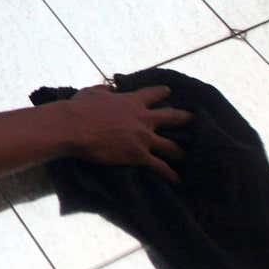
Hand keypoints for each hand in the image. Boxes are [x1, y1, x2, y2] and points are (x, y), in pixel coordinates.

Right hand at [64, 85, 190, 181]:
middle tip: (194, 119)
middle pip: (172, 117)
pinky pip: (160, 166)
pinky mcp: (139, 155)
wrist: (74, 127)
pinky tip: (178, 180)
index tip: (168, 92)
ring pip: (172, 146)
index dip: (162, 92)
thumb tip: (108, 88)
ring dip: (181, 152)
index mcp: (132, 101)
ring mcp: (144, 137)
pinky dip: (170, 174)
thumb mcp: (92, 92)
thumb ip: (104, 90)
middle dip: (185, 119)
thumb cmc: (79, 108)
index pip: (153, 94)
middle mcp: (143, 118)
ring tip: (189, 156)